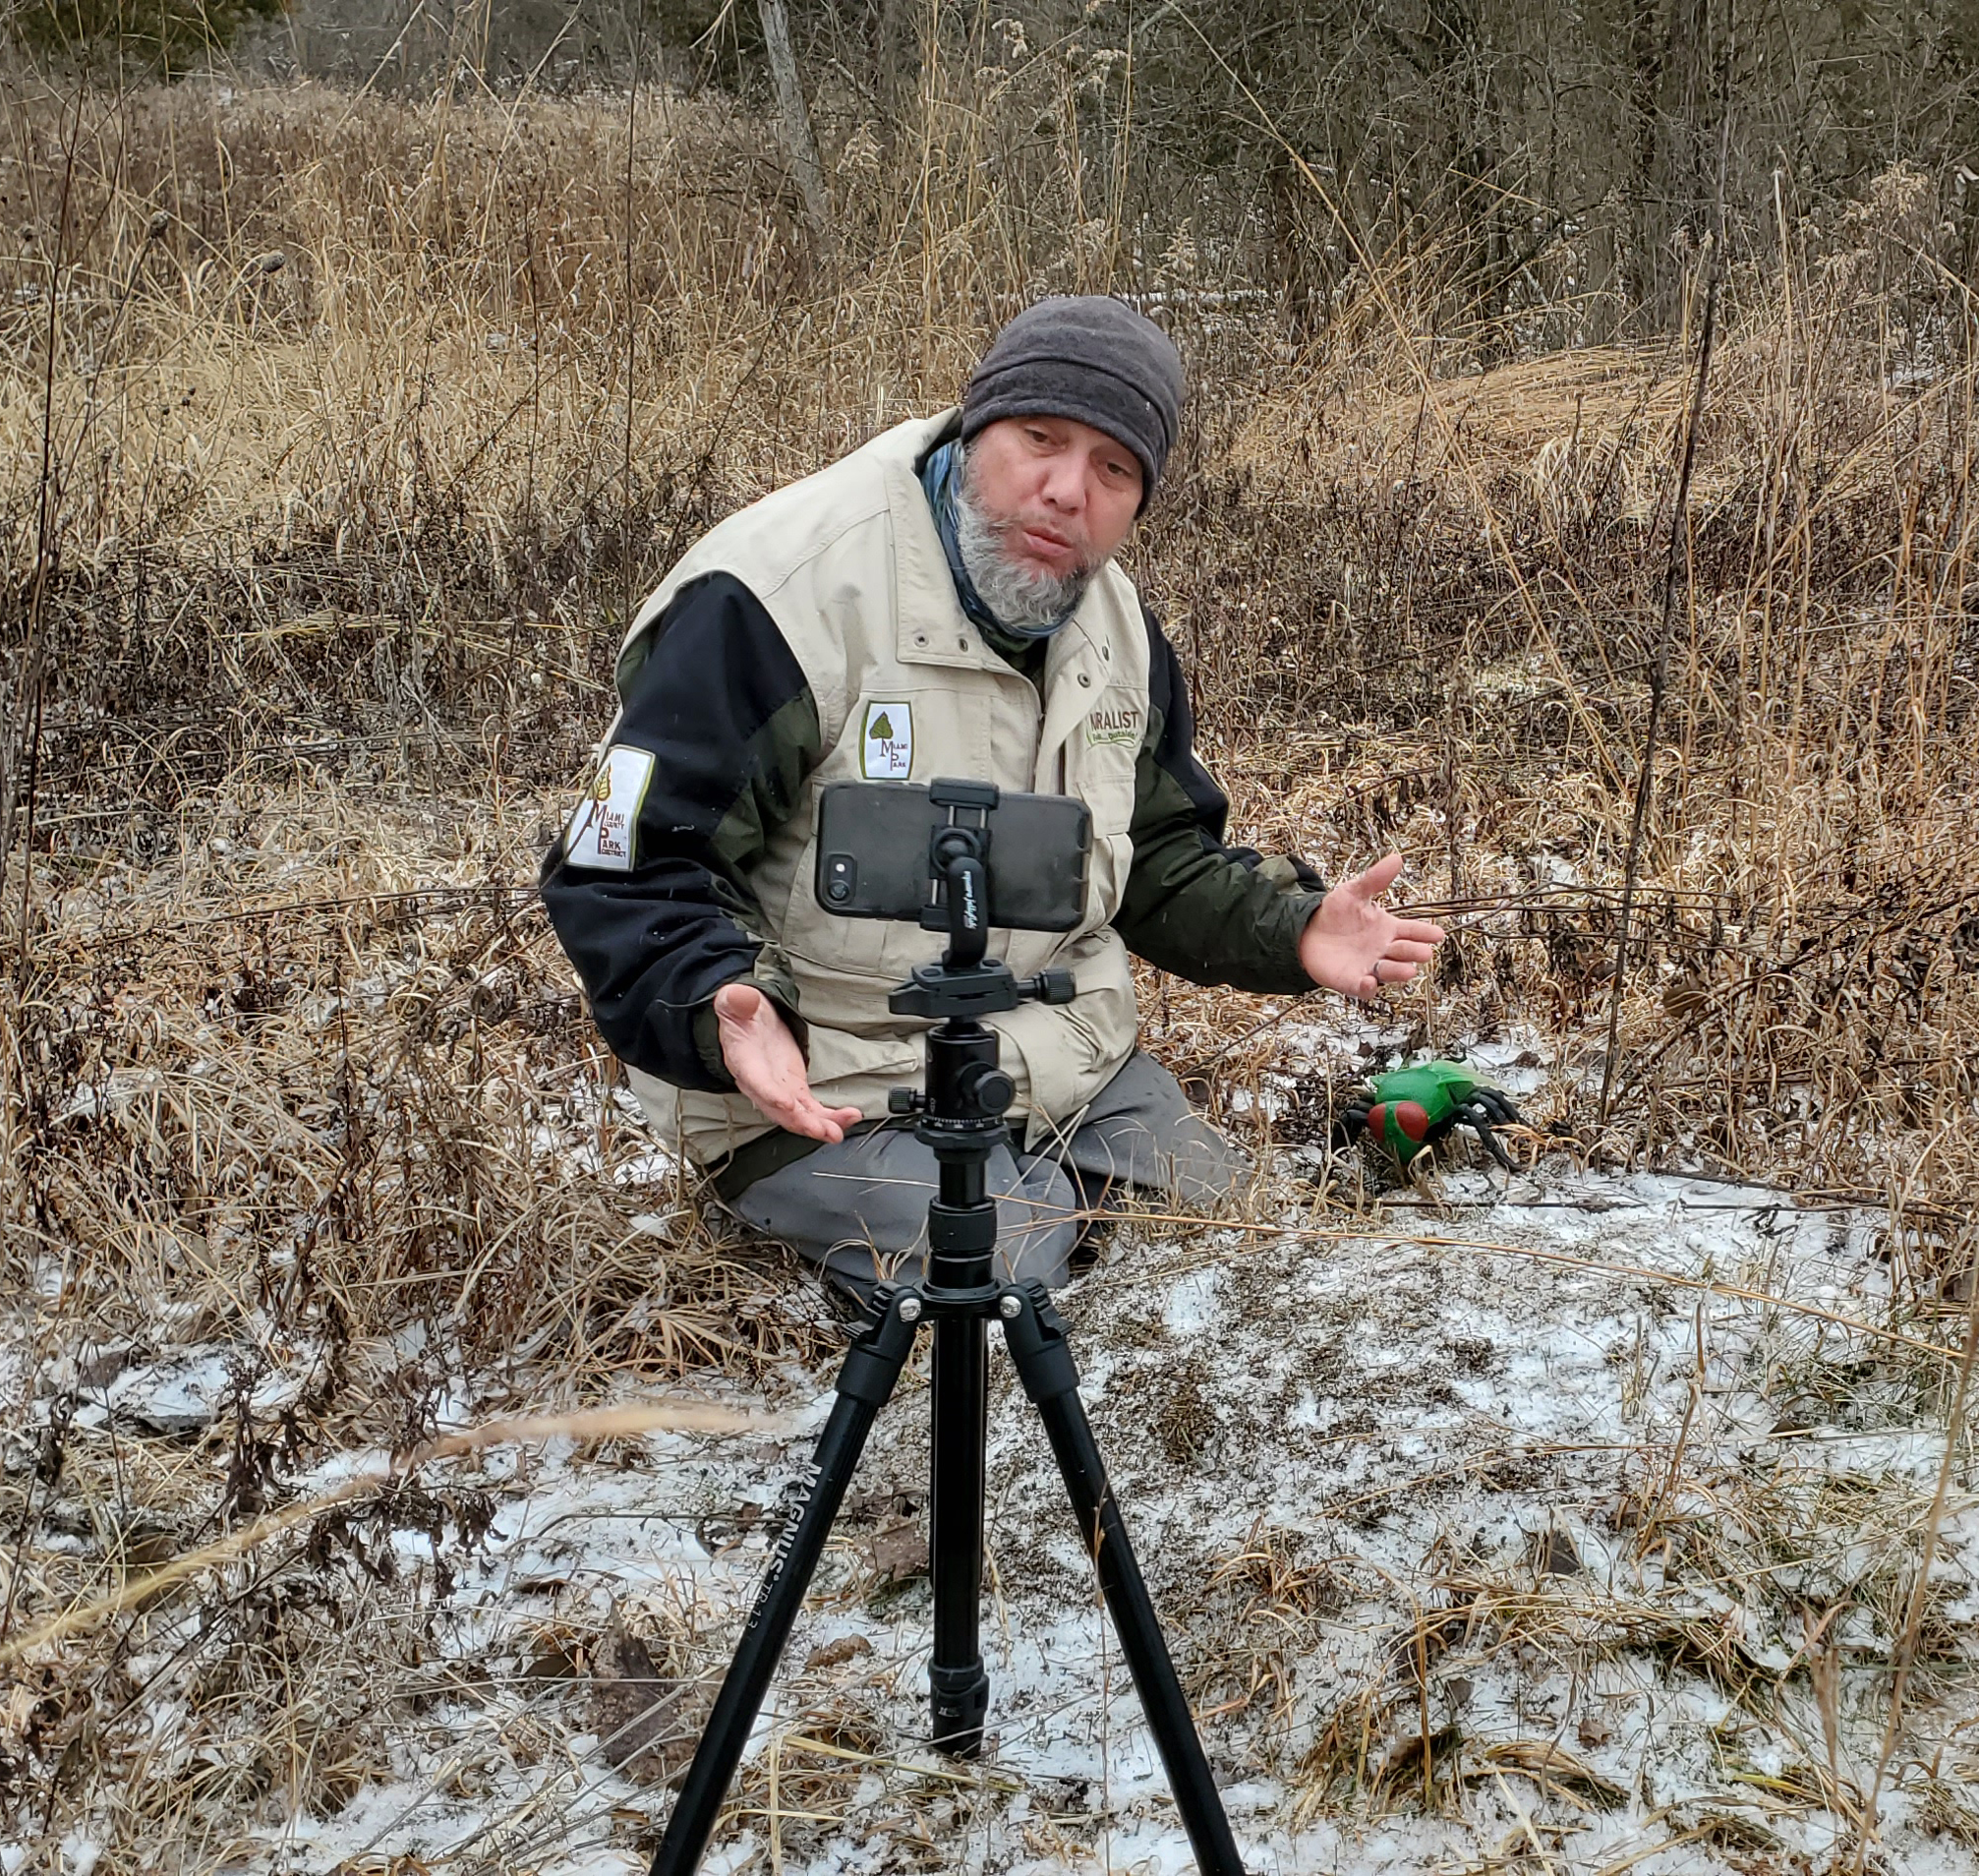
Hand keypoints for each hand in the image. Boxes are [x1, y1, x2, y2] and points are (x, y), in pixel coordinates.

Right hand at [714, 983, 863, 1142]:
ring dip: (819, 1125)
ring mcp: (779, 1088)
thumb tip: (740, 998)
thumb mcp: (734, 1001)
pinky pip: (811, 1108)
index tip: (787, 1104)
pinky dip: (829, 1117)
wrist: (749, 1020)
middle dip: (801, 1122)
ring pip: (798, 1114)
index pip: (756, 1081)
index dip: (770, 1095)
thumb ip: (737, 1001)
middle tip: (822, 1130)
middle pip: (779, 1108)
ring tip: (838, 1132)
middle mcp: (760, 1082)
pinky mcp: (795, 1089)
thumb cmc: (741, 1013)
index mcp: (744, 1061)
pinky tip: (847, 1119)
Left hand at [1298, 854, 1446, 1001]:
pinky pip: (1363, 987)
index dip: (1425, 933)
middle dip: (1415, 953)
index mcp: (1389, 929)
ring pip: (1389, 972)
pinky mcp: (1352, 980)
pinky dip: (1368, 987)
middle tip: (1425, 953)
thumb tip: (1396, 858)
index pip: (1413, 931)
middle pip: (1405, 952)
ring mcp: (1370, 966)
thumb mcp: (1354, 892)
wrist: (1307, 930)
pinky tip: (1369, 981)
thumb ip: (1375, 879)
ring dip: (1399, 972)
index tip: (1438, 934)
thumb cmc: (1336, 913)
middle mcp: (1384, 950)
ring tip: (1409, 971)